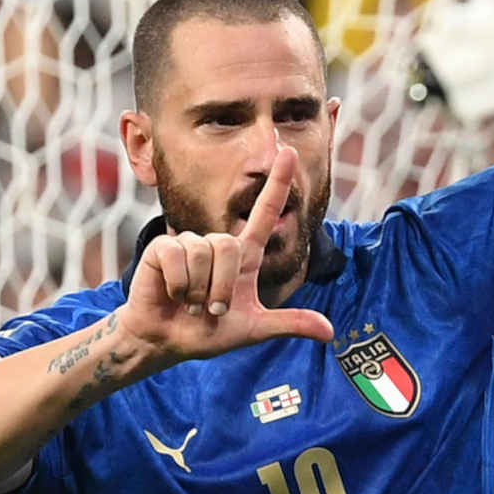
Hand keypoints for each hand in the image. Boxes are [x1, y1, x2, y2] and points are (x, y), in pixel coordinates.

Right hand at [120, 144, 332, 362]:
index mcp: (244, 255)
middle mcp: (218, 243)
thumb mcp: (253, 328)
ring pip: (205, 252)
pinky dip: (179, 284)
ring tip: (191, 304)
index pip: (266, 212)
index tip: (287, 151)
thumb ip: (289, 324)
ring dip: (199, 289)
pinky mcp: (163, 248)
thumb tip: (330, 332)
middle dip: (221, 287)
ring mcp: (190, 242)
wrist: (166, 341)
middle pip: (230, 245)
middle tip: (211, 309)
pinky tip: (172, 294)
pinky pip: (179, 256)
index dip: (278, 183)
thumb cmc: (207, 333)